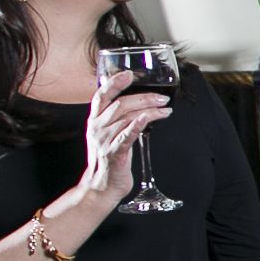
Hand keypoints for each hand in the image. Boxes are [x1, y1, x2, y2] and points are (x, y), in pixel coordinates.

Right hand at [81, 68, 170, 200]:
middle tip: (162, 98)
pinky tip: (149, 118)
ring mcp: (105, 140)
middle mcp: (97, 127)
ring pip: (127, 117)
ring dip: (149, 111)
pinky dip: (138, 124)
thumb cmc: (108, 159)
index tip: (129, 74)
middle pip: (121, 104)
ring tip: (165, 110)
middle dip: (144, 97)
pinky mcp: (115, 153)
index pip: (101, 95)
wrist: (101, 186)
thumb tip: (139, 105)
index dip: (114, 82)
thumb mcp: (107, 134)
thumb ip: (117, 119)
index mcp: (94, 120)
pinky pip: (127, 135)